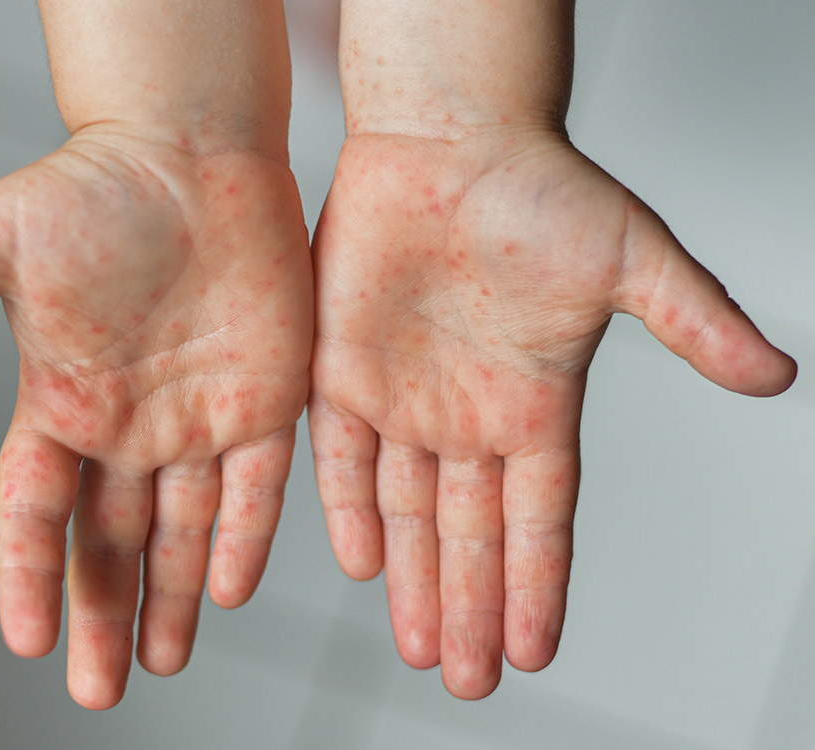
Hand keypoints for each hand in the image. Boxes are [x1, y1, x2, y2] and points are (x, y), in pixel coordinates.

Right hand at [0, 124, 312, 708]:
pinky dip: (242, 537)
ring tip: (161, 661)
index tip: (29, 641)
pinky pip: (255, 486)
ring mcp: (197, 418)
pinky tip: (228, 587)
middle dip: (102, 615)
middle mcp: (128, 427)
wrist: (191, 152)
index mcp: (61, 402)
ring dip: (174, 598)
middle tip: (99, 691)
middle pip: (108, 541)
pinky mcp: (263, 400)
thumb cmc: (92, 188)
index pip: (33, 511)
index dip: (27, 575)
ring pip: (183, 531)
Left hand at [309, 129, 795, 698]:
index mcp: (534, 404)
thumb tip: (778, 378)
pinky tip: (364, 564)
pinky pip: (343, 457)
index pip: (540, 518)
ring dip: (414, 581)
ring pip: (407, 512)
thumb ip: (695, 323)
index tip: (535, 651)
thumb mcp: (634, 261)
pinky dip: (351, 510)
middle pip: (470, 535)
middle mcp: (466, 415)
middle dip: (470, 607)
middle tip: (470, 682)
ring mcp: (402, 397)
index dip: (538, 584)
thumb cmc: (541, 187)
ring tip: (425, 650)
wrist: (447, 138)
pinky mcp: (343, 370)